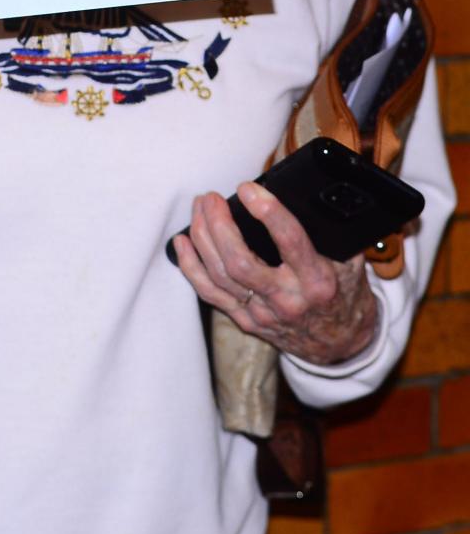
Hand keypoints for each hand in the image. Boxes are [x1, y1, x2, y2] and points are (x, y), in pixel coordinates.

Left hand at [172, 182, 377, 364]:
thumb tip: (309, 193)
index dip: (267, 212)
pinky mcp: (247, 321)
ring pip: (220, 275)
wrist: (342, 345)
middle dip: (218, 224)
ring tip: (199, 208)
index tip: (248, 188)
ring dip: (202, 237)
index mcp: (317, 280)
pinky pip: (210, 294)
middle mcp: (287, 299)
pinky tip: (181, 242)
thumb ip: (333, 232)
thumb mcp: (351, 262)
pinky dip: (190, 266)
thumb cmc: (344, 293)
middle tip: (210, 197)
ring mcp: (263, 313)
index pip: (289, 242)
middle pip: (239, 261)